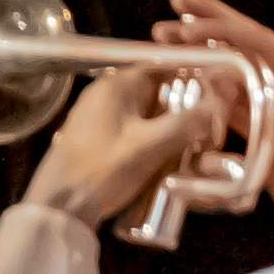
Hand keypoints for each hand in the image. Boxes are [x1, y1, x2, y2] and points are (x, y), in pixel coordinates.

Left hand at [31, 61, 205, 231]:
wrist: (57, 207)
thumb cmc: (100, 172)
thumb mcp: (147, 148)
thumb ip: (183, 125)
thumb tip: (215, 107)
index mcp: (116, 85)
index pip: (162, 67)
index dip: (191, 80)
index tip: (216, 98)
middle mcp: (105, 94)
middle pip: (155, 92)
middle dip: (182, 110)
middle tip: (208, 132)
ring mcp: (97, 116)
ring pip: (145, 114)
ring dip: (168, 129)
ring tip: (193, 149)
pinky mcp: (95, 138)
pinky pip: (133, 131)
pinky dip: (151, 141)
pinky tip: (165, 161)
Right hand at [155, 0, 273, 231]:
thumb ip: (251, 114)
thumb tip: (213, 78)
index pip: (260, 42)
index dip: (222, 30)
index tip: (186, 29)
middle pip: (249, 41)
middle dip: (212, 19)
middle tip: (175, 1)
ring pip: (239, 63)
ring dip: (206, 45)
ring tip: (169, 32)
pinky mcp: (269, 122)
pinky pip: (237, 90)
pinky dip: (210, 76)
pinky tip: (185, 72)